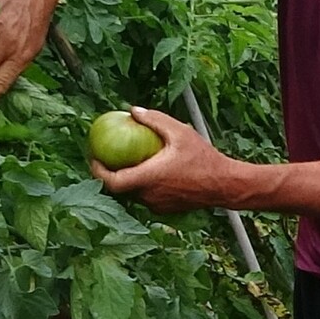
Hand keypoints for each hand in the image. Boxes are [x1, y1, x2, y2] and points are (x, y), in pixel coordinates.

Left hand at [89, 107, 253, 212]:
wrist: (225, 185)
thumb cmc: (204, 158)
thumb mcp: (179, 132)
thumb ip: (154, 120)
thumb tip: (132, 110)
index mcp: (148, 178)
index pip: (112, 181)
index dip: (97, 171)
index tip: (94, 158)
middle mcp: (149, 195)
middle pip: (119, 189)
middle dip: (109, 175)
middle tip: (106, 158)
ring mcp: (157, 205)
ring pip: (134, 194)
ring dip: (127, 180)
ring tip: (125, 163)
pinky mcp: (166, 209)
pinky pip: (147, 197)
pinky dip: (142, 186)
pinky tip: (147, 172)